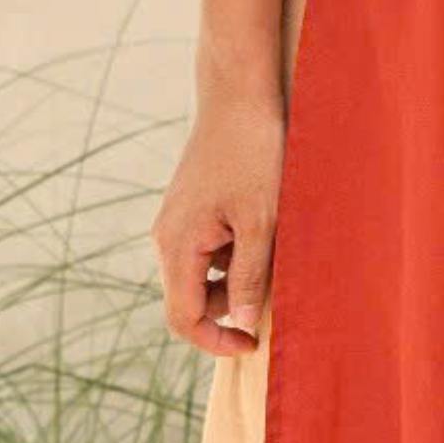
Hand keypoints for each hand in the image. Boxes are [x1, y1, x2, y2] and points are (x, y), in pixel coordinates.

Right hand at [155, 91, 284, 355]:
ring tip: (274, 249)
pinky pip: (208, 251)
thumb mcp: (261, 221)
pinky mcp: (190, 211)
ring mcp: (176, 224)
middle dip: (231, 306)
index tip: (254, 343)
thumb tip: (240, 322)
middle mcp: (167, 238)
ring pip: (203, 276)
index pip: (183, 318)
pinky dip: (235, 254)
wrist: (239, 98)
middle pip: (192, 300)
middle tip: (276, 290)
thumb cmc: (254, 155)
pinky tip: (264, 228)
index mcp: (177, 245)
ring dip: (237, 278)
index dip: (217, 341)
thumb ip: (249, 276)